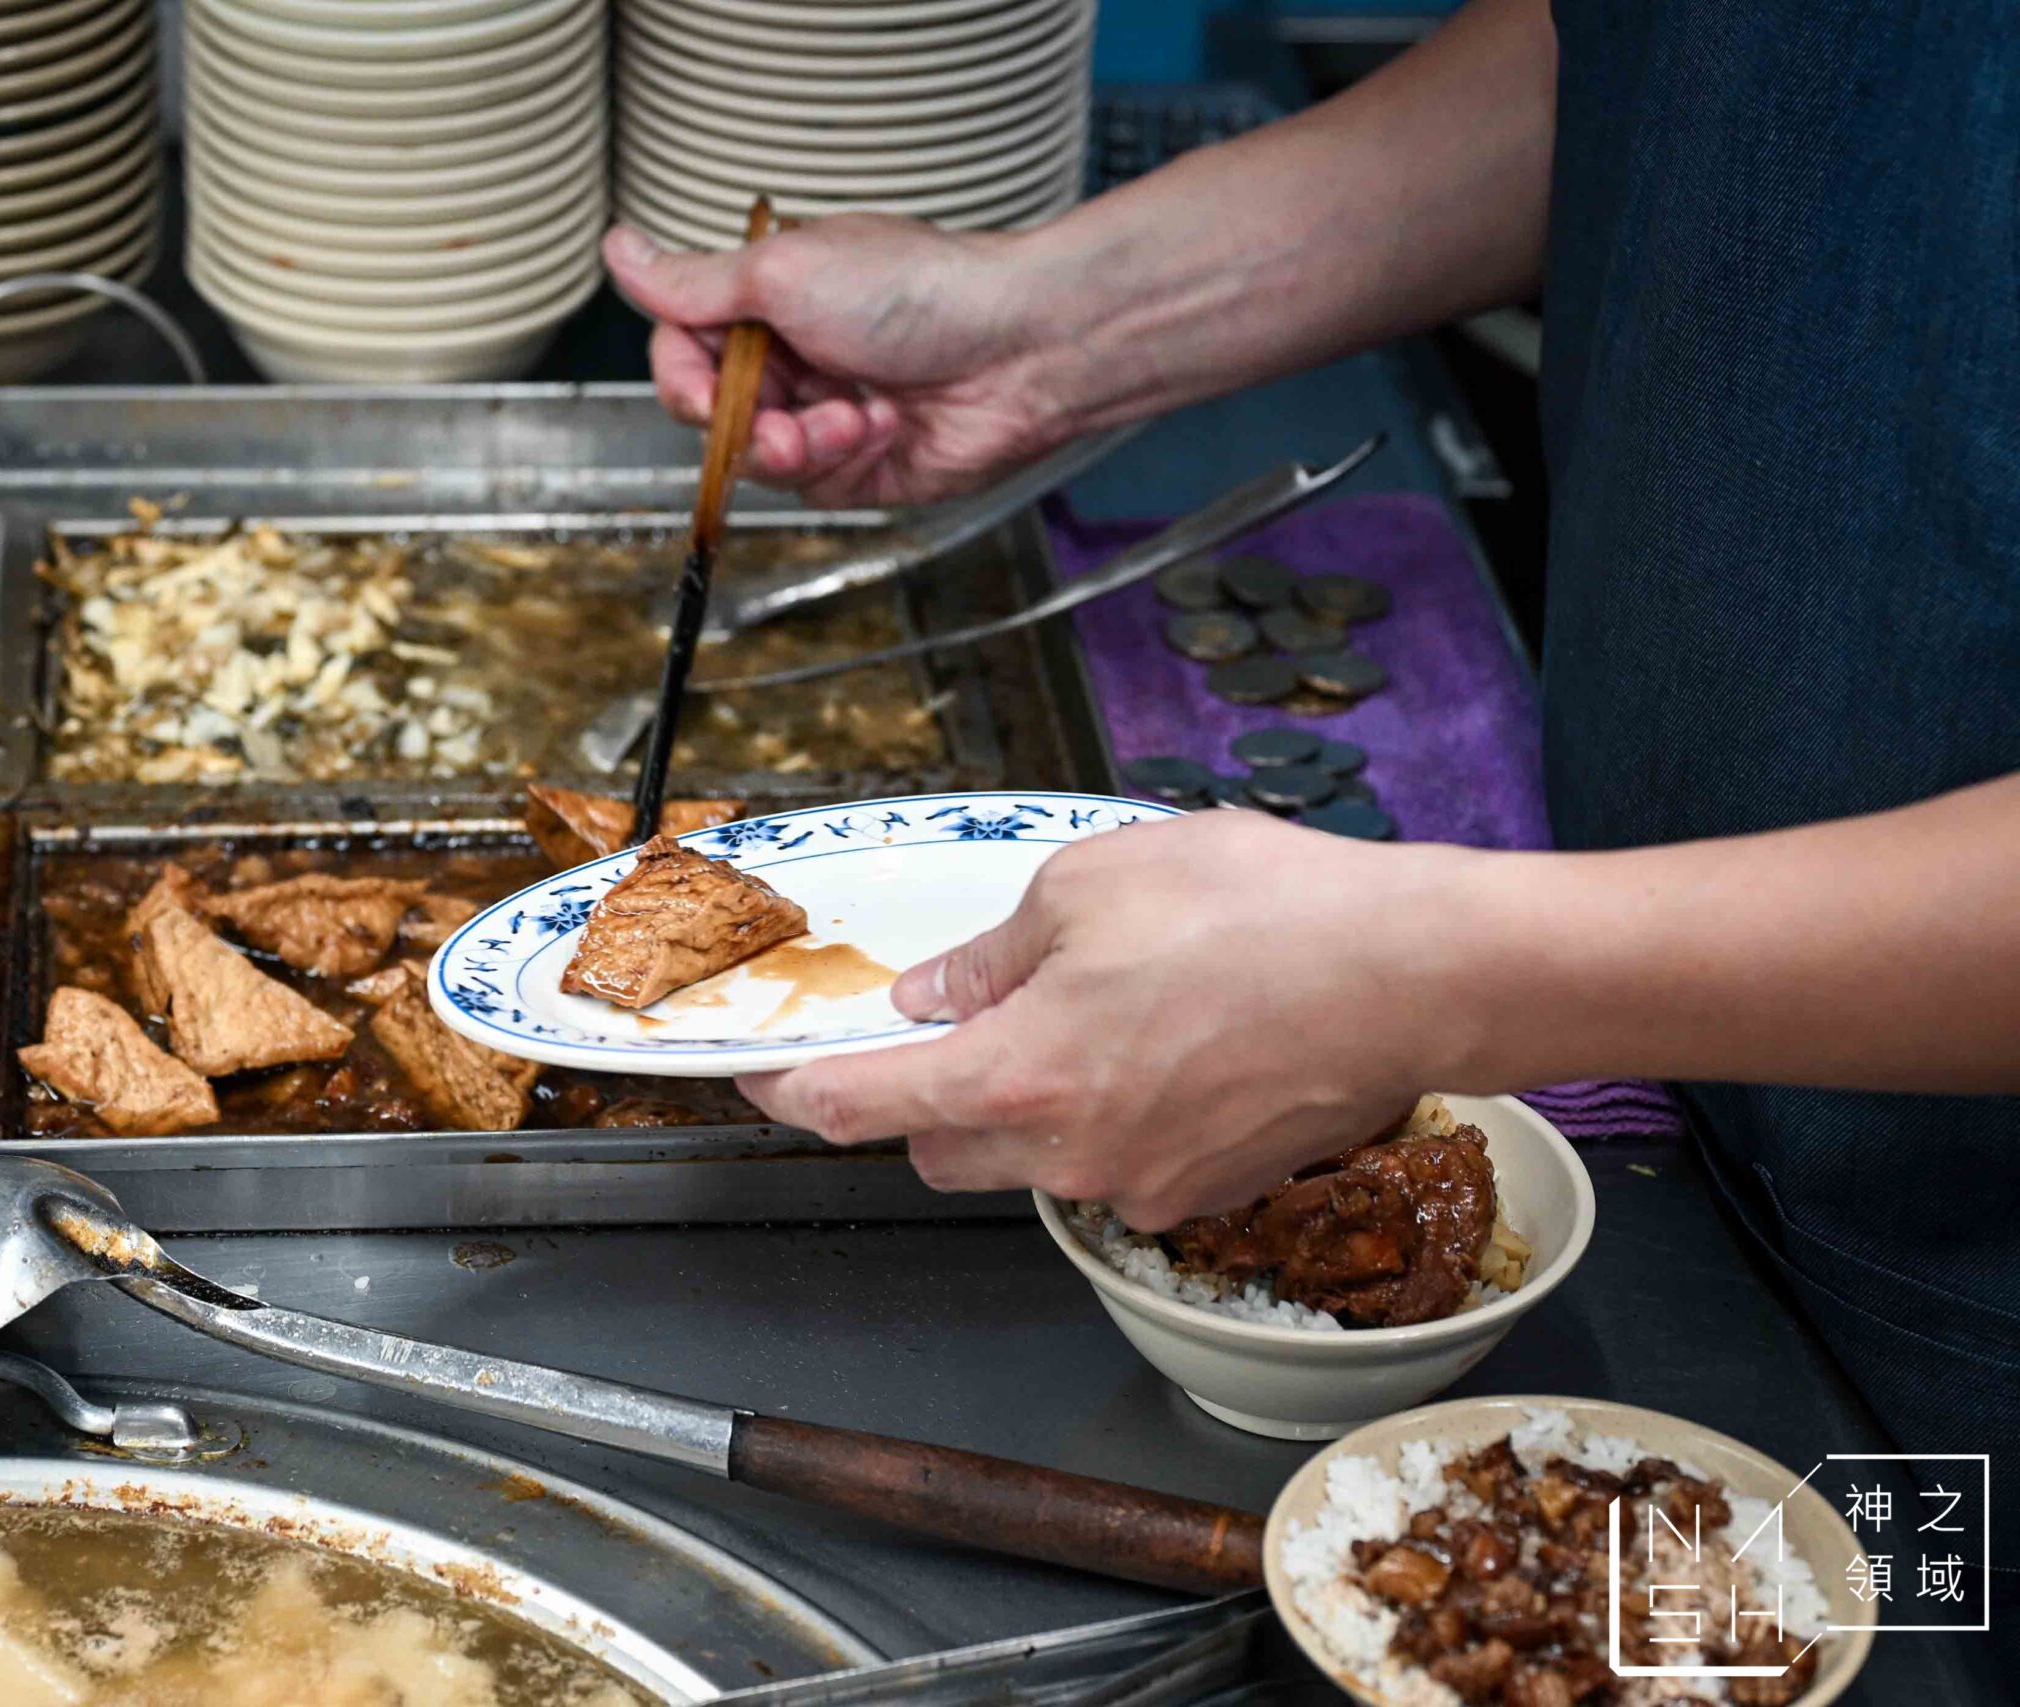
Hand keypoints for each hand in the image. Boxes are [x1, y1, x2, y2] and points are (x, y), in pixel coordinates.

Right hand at [603, 216, 1072, 506]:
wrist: (1018, 347)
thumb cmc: (919, 290)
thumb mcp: (784, 271)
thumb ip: (693, 284)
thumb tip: (619, 249)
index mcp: (770, 299)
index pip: (683, 350)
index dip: (683, 378)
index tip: (704, 389)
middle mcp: (793, 356)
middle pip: (714, 413)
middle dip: (743, 421)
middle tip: (777, 413)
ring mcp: (824, 414)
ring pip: (758, 458)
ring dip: (797, 442)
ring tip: (850, 415)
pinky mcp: (860, 466)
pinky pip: (812, 485)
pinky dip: (841, 457)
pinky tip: (883, 423)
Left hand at [735, 813, 1488, 1227]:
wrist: (1415, 975)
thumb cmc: (1263, 914)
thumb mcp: (1091, 885)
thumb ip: (992, 954)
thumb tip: (938, 995)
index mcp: (1018, 1075)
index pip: (861, 1107)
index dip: (794, 1094)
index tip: (761, 1082)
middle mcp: (1068, 1153)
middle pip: (939, 1147)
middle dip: (923, 1092)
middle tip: (963, 1013)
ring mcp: (1139, 1186)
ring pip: (1027, 1160)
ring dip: (1023, 1099)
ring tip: (1096, 1006)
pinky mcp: (1203, 1194)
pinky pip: (1112, 1164)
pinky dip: (1106, 1114)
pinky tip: (1163, 1042)